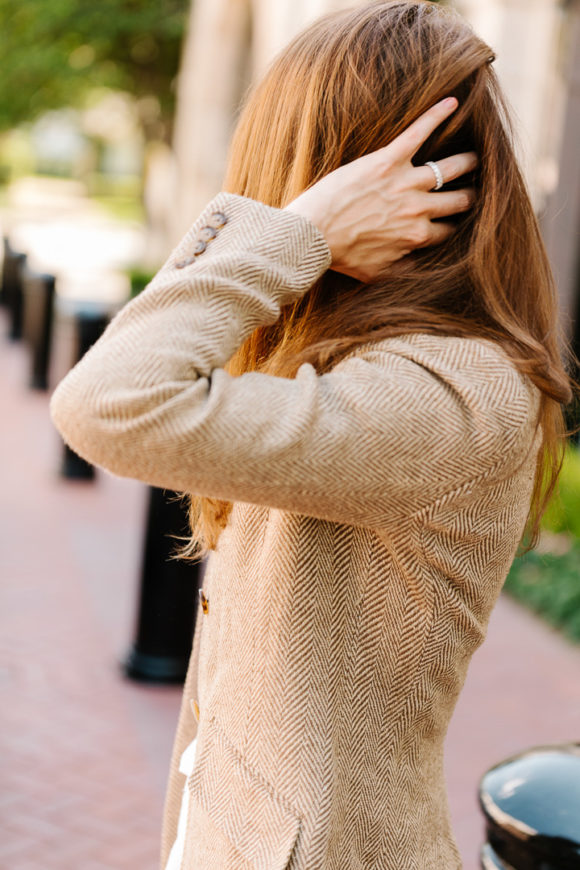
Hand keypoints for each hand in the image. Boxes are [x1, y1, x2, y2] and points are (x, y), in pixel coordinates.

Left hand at [284, 97, 476, 282]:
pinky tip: (452, 102)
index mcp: (417, 237)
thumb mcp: (377, 274)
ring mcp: (405, 182)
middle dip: (471, 195)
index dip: (455, 226)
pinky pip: (419, 132)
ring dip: (467, 161)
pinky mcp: (388, 160)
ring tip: (475, 157)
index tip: (458, 220)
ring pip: (451, 168)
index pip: (449, 231)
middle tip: (477, 187)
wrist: (313, 234)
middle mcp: (418, 210)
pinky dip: (437, 115)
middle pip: (460, 200)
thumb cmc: (341, 256)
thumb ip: (404, 269)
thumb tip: (422, 268)